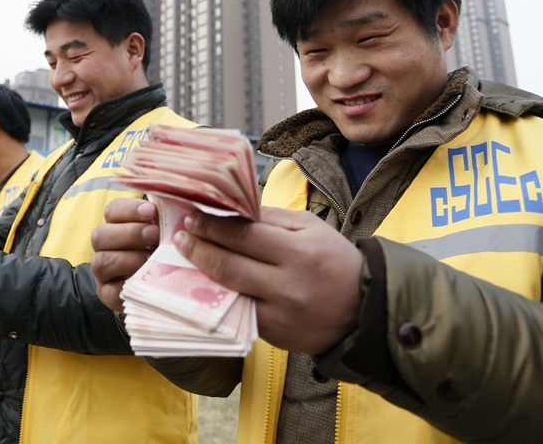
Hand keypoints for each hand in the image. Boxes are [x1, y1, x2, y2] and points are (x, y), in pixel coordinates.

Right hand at [90, 199, 159, 312]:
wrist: (162, 284)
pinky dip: (127, 284)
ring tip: (151, 257)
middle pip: (100, 235)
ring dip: (127, 258)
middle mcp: (104, 247)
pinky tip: (145, 279)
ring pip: (101, 261)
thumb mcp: (166, 231)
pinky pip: (109, 290)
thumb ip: (166, 219)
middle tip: (155, 235)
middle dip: (129, 233)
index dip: (130, 209)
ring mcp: (103, 272)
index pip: (112, 210)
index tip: (152, 211)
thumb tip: (178, 204)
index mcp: (116, 224)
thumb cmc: (165, 250)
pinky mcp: (107, 294)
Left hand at [173, 206, 364, 355]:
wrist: (362, 310)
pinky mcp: (271, 334)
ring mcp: (277, 314)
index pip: (243, 236)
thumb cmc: (334, 261)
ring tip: (185, 255)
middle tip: (180, 235)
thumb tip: (231, 209)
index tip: (191, 216)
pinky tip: (203, 282)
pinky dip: (217, 296)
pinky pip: (236, 311)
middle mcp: (286, 285)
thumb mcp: (311, 228)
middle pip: (228, 264)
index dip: (212, 226)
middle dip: (198, 247)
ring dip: (199, 272)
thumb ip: (271, 218)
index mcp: (298, 252)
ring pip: (227, 291)